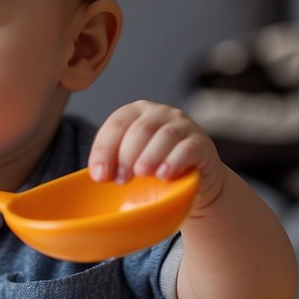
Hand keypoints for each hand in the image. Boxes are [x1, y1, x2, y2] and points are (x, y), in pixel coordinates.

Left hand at [88, 100, 223, 206]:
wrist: (193, 185)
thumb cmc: (153, 172)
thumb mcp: (130, 167)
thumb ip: (113, 166)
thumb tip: (97, 178)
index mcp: (136, 113)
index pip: (116, 124)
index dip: (104, 150)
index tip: (99, 176)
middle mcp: (160, 113)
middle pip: (140, 128)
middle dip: (126, 155)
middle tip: (120, 180)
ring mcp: (183, 126)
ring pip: (165, 135)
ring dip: (149, 156)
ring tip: (141, 174)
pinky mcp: (202, 143)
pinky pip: (188, 148)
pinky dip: (174, 161)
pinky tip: (164, 175)